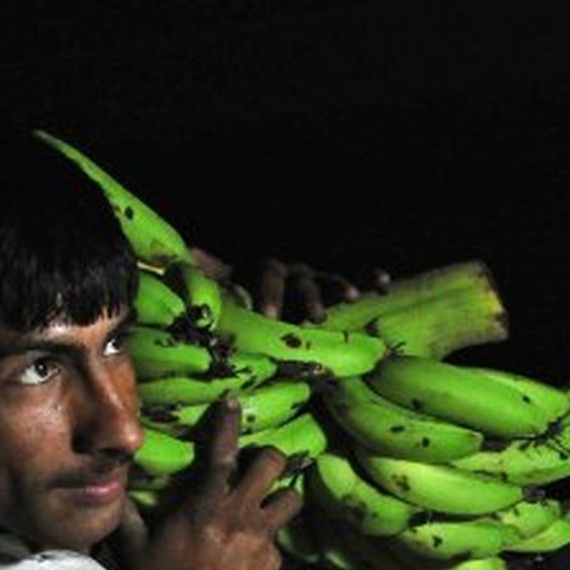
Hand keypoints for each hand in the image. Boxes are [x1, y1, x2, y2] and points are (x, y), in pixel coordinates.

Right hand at [114, 398, 302, 569]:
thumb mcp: (138, 552)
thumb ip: (128, 518)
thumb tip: (114, 492)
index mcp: (205, 507)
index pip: (221, 453)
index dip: (229, 423)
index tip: (235, 401)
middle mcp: (239, 516)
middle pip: (273, 466)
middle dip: (272, 458)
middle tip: (265, 464)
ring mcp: (262, 540)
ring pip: (290, 501)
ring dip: (283, 499)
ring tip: (271, 507)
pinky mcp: (276, 565)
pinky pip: (280, 544)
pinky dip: (269, 547)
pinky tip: (254, 561)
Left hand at [190, 247, 389, 322]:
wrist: (263, 294)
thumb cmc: (243, 294)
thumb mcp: (222, 285)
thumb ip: (210, 273)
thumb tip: (186, 254)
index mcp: (264, 271)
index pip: (267, 276)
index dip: (268, 293)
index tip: (269, 315)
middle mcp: (291, 272)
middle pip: (300, 280)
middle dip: (306, 297)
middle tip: (313, 316)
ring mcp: (315, 280)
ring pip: (328, 280)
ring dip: (339, 286)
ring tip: (350, 297)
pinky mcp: (335, 289)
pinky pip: (356, 279)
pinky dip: (369, 278)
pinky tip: (383, 283)